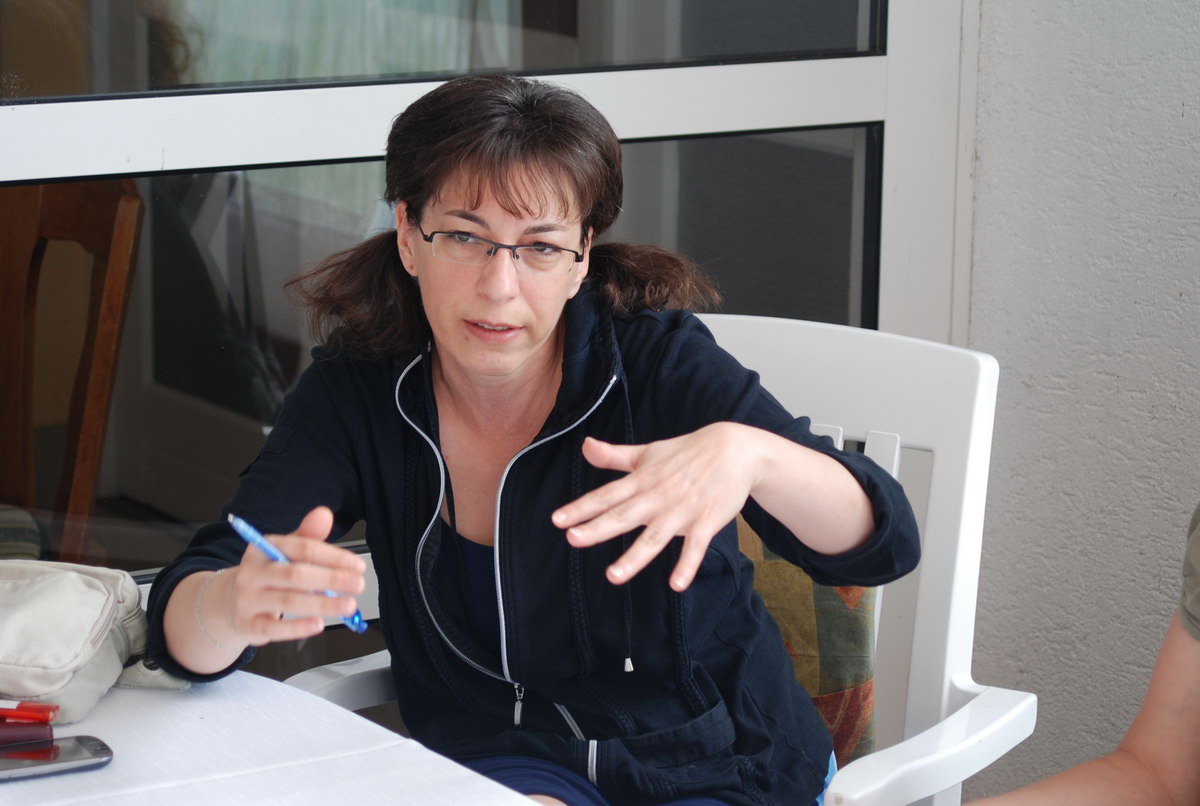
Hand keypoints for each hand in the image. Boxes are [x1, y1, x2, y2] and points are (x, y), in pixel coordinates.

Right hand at [220, 506, 365, 645]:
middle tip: (358, 585)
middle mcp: (251, 572)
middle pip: (295, 574)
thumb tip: (324, 514)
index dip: (332, 556)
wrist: (228, 604)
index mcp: (262, 548)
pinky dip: (297, 628)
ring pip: (288, 601)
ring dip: (323, 604)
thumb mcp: (283, 552)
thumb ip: (307, 536)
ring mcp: (246, 599)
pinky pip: (273, 629)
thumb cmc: (267, 575)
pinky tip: (319, 624)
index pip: (301, 548)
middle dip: (331, 579)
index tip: (357, 566)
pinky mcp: (246, 625)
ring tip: (349, 605)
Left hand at [552, 424, 758, 590]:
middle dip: (598, 528)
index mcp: (642, 480)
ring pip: (655, 537)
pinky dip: (687, 565)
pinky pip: (695, 547)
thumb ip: (615, 456)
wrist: (734, 450)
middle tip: (573, 539)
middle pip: (624, 515)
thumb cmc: (687, 452)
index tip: (558, 520)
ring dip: (634, 557)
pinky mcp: (706, 521)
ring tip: (613, 576)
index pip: (607, 495)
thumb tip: (584, 445)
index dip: (582, 507)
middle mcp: (658, 496)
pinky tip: (676, 585)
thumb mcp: (648, 452)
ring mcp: (682, 510)